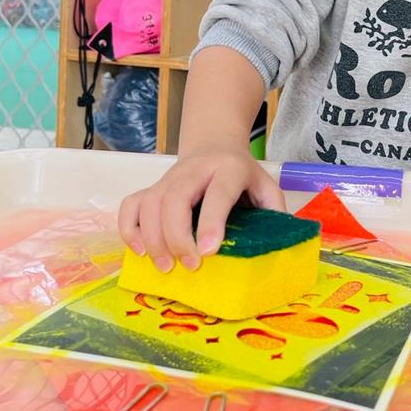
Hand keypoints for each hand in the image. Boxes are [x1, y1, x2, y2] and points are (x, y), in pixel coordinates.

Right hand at [118, 141, 284, 273]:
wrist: (214, 144)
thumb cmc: (241, 174)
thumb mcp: (266, 185)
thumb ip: (275, 211)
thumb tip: (281, 245)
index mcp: (229, 169)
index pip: (218, 193)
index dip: (211, 222)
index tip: (208, 252)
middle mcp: (196, 170)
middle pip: (175, 198)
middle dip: (177, 236)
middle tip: (188, 266)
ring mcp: (169, 178)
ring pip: (150, 203)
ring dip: (153, 238)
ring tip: (165, 267)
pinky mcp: (152, 187)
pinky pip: (131, 205)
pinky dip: (130, 229)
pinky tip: (140, 250)